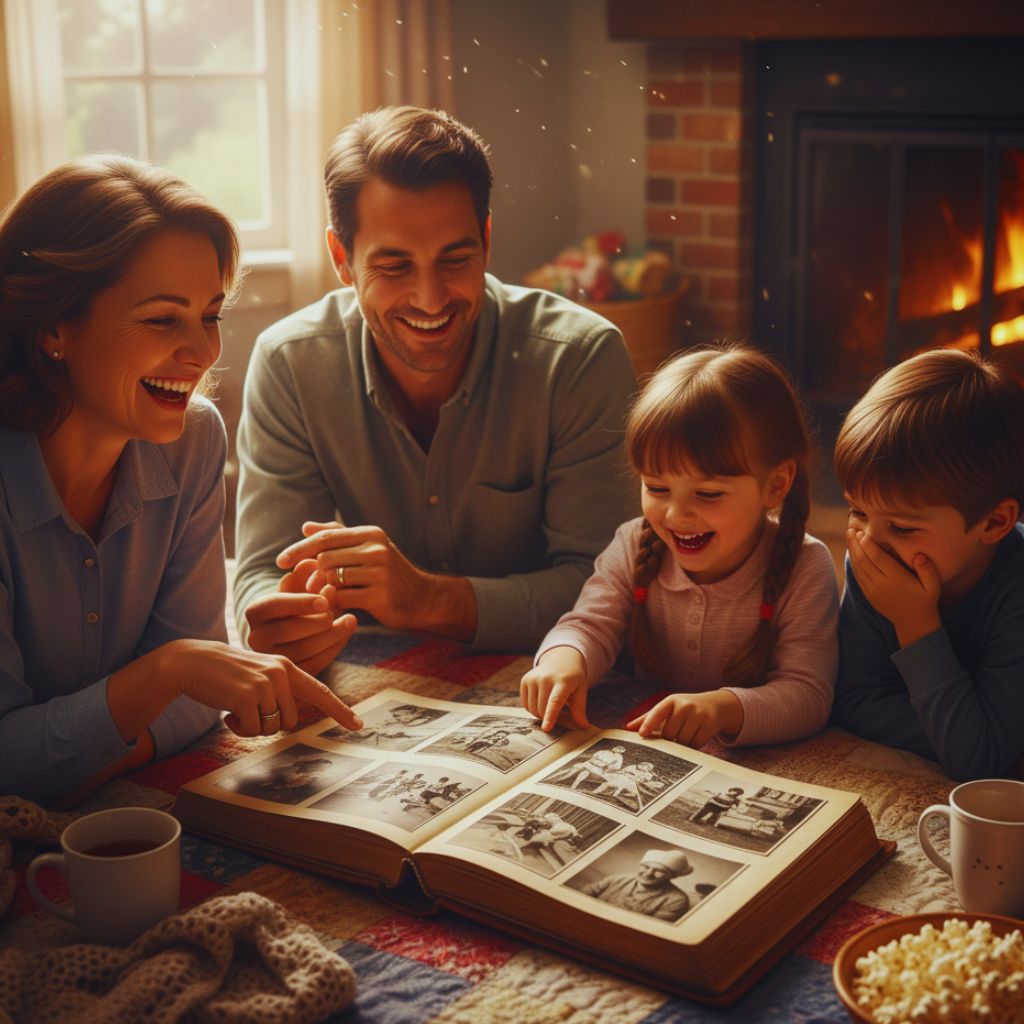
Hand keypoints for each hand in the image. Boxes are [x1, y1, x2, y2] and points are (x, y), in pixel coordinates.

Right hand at [109, 639, 361, 743]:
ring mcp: (265, 683)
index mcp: (287, 667)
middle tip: (248, 709)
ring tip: (236, 706)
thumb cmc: (225, 675)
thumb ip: (279, 690)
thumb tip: (289, 720)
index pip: (320, 691)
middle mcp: (281, 672)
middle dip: (269, 724)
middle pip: (291, 721)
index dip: (339, 711)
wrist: (192, 662)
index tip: (358, 726)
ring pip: (272, 728)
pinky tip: (227, 711)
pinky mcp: (248, 696)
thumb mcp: (259, 675)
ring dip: (252, 726)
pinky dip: (238, 728)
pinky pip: (252, 730)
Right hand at [245, 559, 356, 675]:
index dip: (302, 600)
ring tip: (352, 620)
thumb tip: (313, 562)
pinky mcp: (288, 676)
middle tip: (340, 610)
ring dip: (333, 633)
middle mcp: (256, 637)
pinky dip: (334, 647)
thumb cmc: (293, 604)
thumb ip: (303, 575)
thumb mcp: (296, 587)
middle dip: (320, 619)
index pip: (275, 604)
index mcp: (254, 611)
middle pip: (291, 629)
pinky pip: (315, 663)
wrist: (284, 635)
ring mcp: (271, 659)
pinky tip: (346, 633)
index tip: (327, 595)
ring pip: (305, 649)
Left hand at [277, 521, 475, 638]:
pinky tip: (335, 607)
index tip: (280, 562)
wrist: (422, 598)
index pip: (326, 537)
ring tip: (324, 596)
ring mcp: (380, 572)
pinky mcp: (380, 595)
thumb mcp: (367, 549)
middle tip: (308, 585)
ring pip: (332, 578)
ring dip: (322, 590)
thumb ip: (336, 536)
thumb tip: (305, 527)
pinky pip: (342, 598)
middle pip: (325, 558)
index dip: (299, 548)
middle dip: (312, 573)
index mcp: (370, 534)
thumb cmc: (389, 573)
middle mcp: (376, 549)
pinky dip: (333, 603)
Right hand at [520, 647, 590, 731]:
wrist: (561, 659)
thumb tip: (584, 727)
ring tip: (550, 704)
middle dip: (549, 717)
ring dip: (541, 713)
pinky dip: (533, 708)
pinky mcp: (525, 680)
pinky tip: (541, 700)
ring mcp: (533, 678)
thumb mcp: (581, 690)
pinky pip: (525, 704)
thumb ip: (580, 709)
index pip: (555, 701)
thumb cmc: (573, 678)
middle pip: (542, 709)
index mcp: (563, 681)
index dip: (550, 716)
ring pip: (533, 709)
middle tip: (559, 713)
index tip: (546, 728)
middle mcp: (545, 678)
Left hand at [625, 690, 741, 746]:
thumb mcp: (668, 708)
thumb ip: (648, 717)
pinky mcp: (710, 724)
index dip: (649, 724)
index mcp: (671, 700)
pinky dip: (692, 746)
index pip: (657, 712)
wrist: (715, 705)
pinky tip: (695, 738)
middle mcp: (685, 705)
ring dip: (681, 744)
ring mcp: (699, 714)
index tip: (641, 734)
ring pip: (682, 740)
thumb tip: (628, 727)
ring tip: (685, 735)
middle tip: (672, 737)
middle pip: (669, 733)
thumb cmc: (685, 708)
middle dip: (669, 739)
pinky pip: (695, 744)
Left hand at [848, 528, 941, 646]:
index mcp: (896, 579)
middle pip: (864, 561)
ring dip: (852, 551)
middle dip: (856, 544)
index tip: (862, 533)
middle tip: (851, 530)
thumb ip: (927, 570)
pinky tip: (853, 552)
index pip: (878, 559)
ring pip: (858, 568)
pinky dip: (853, 563)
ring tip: (849, 537)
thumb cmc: (925, 600)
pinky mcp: (868, 594)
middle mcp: (882, 584)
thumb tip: (920, 556)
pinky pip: (858, 576)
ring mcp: (873, 590)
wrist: (913, 623)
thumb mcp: (932, 586)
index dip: (868, 545)